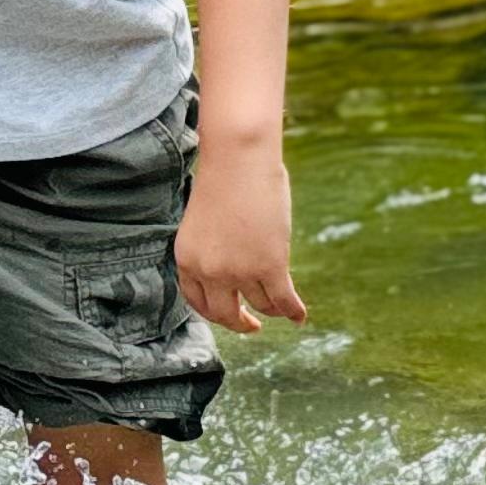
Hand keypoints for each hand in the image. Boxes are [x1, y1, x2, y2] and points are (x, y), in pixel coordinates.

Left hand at [176, 135, 303, 332]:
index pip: (197, 300)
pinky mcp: (269, 267)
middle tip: (251, 327)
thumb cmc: (225, 177)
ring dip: (271, 309)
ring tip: (279, 308)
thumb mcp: (205, 221)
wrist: (239, 157)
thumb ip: (213, 249)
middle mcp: (209, 271)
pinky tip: (299, 316)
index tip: (227, 314)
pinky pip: (283, 300)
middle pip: (224, 313)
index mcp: (186, 259)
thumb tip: (237, 268)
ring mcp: (239, 272)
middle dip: (239, 323)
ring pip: (259, 304)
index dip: (214, 312)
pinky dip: (293, 311)